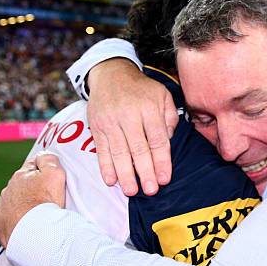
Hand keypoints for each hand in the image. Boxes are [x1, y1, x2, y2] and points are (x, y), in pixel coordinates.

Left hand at [0, 152, 65, 247]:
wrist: (35, 233)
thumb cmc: (47, 203)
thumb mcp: (55, 174)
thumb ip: (49, 159)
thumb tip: (42, 154)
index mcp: (20, 176)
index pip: (32, 165)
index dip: (43, 170)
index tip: (51, 180)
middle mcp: (7, 190)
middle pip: (22, 185)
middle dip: (31, 189)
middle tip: (47, 200)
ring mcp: (1, 208)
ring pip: (12, 202)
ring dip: (22, 206)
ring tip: (38, 215)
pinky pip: (7, 220)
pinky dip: (15, 221)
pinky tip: (26, 226)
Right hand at [87, 58, 177, 195]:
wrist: (111, 74)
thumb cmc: (141, 90)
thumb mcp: (163, 96)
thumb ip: (170, 118)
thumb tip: (169, 142)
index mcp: (149, 108)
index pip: (157, 140)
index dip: (162, 161)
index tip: (165, 178)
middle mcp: (129, 115)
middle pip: (139, 149)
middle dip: (145, 172)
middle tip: (151, 190)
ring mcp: (111, 121)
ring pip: (119, 152)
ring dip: (125, 174)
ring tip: (131, 191)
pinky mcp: (97, 126)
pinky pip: (102, 150)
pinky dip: (105, 166)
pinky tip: (111, 180)